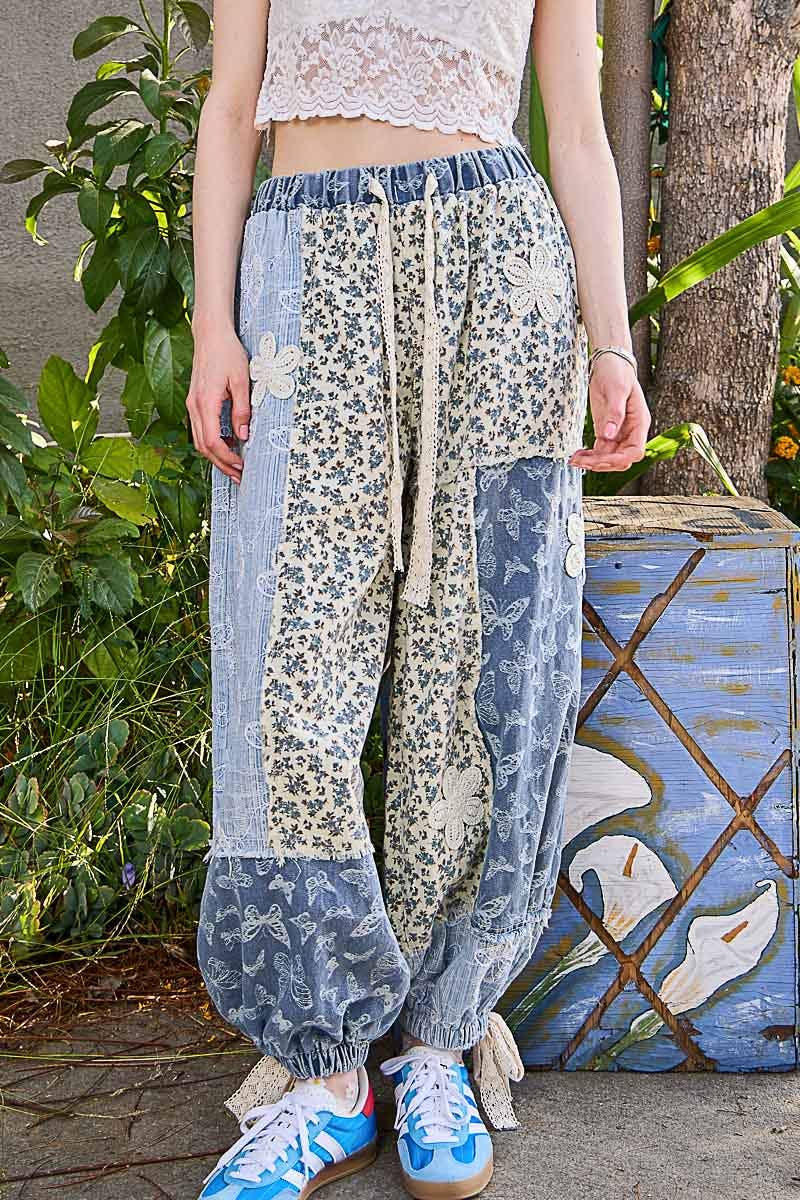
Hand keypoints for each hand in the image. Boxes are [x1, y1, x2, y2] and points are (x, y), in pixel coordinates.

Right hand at [187, 324, 250, 483]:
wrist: (210, 334)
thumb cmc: (227, 353)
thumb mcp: (242, 380)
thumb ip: (242, 409)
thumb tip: (244, 435)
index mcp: (205, 402)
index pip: (213, 441)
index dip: (227, 458)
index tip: (242, 466)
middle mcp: (194, 406)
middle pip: (204, 447)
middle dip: (222, 464)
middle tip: (240, 476)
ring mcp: (192, 405)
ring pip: (200, 440)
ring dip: (216, 456)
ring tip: (235, 466)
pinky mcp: (195, 402)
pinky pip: (201, 430)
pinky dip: (213, 443)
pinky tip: (228, 446)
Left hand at [568, 354, 650, 472]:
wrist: (609, 362)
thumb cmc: (617, 372)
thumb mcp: (616, 390)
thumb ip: (614, 414)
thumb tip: (608, 435)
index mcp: (639, 423)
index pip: (635, 452)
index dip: (619, 460)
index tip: (600, 460)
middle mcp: (631, 431)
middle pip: (620, 459)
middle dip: (601, 463)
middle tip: (581, 462)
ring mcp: (618, 433)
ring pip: (608, 457)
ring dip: (592, 462)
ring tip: (574, 460)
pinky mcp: (606, 431)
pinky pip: (599, 451)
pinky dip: (588, 456)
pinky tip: (576, 456)